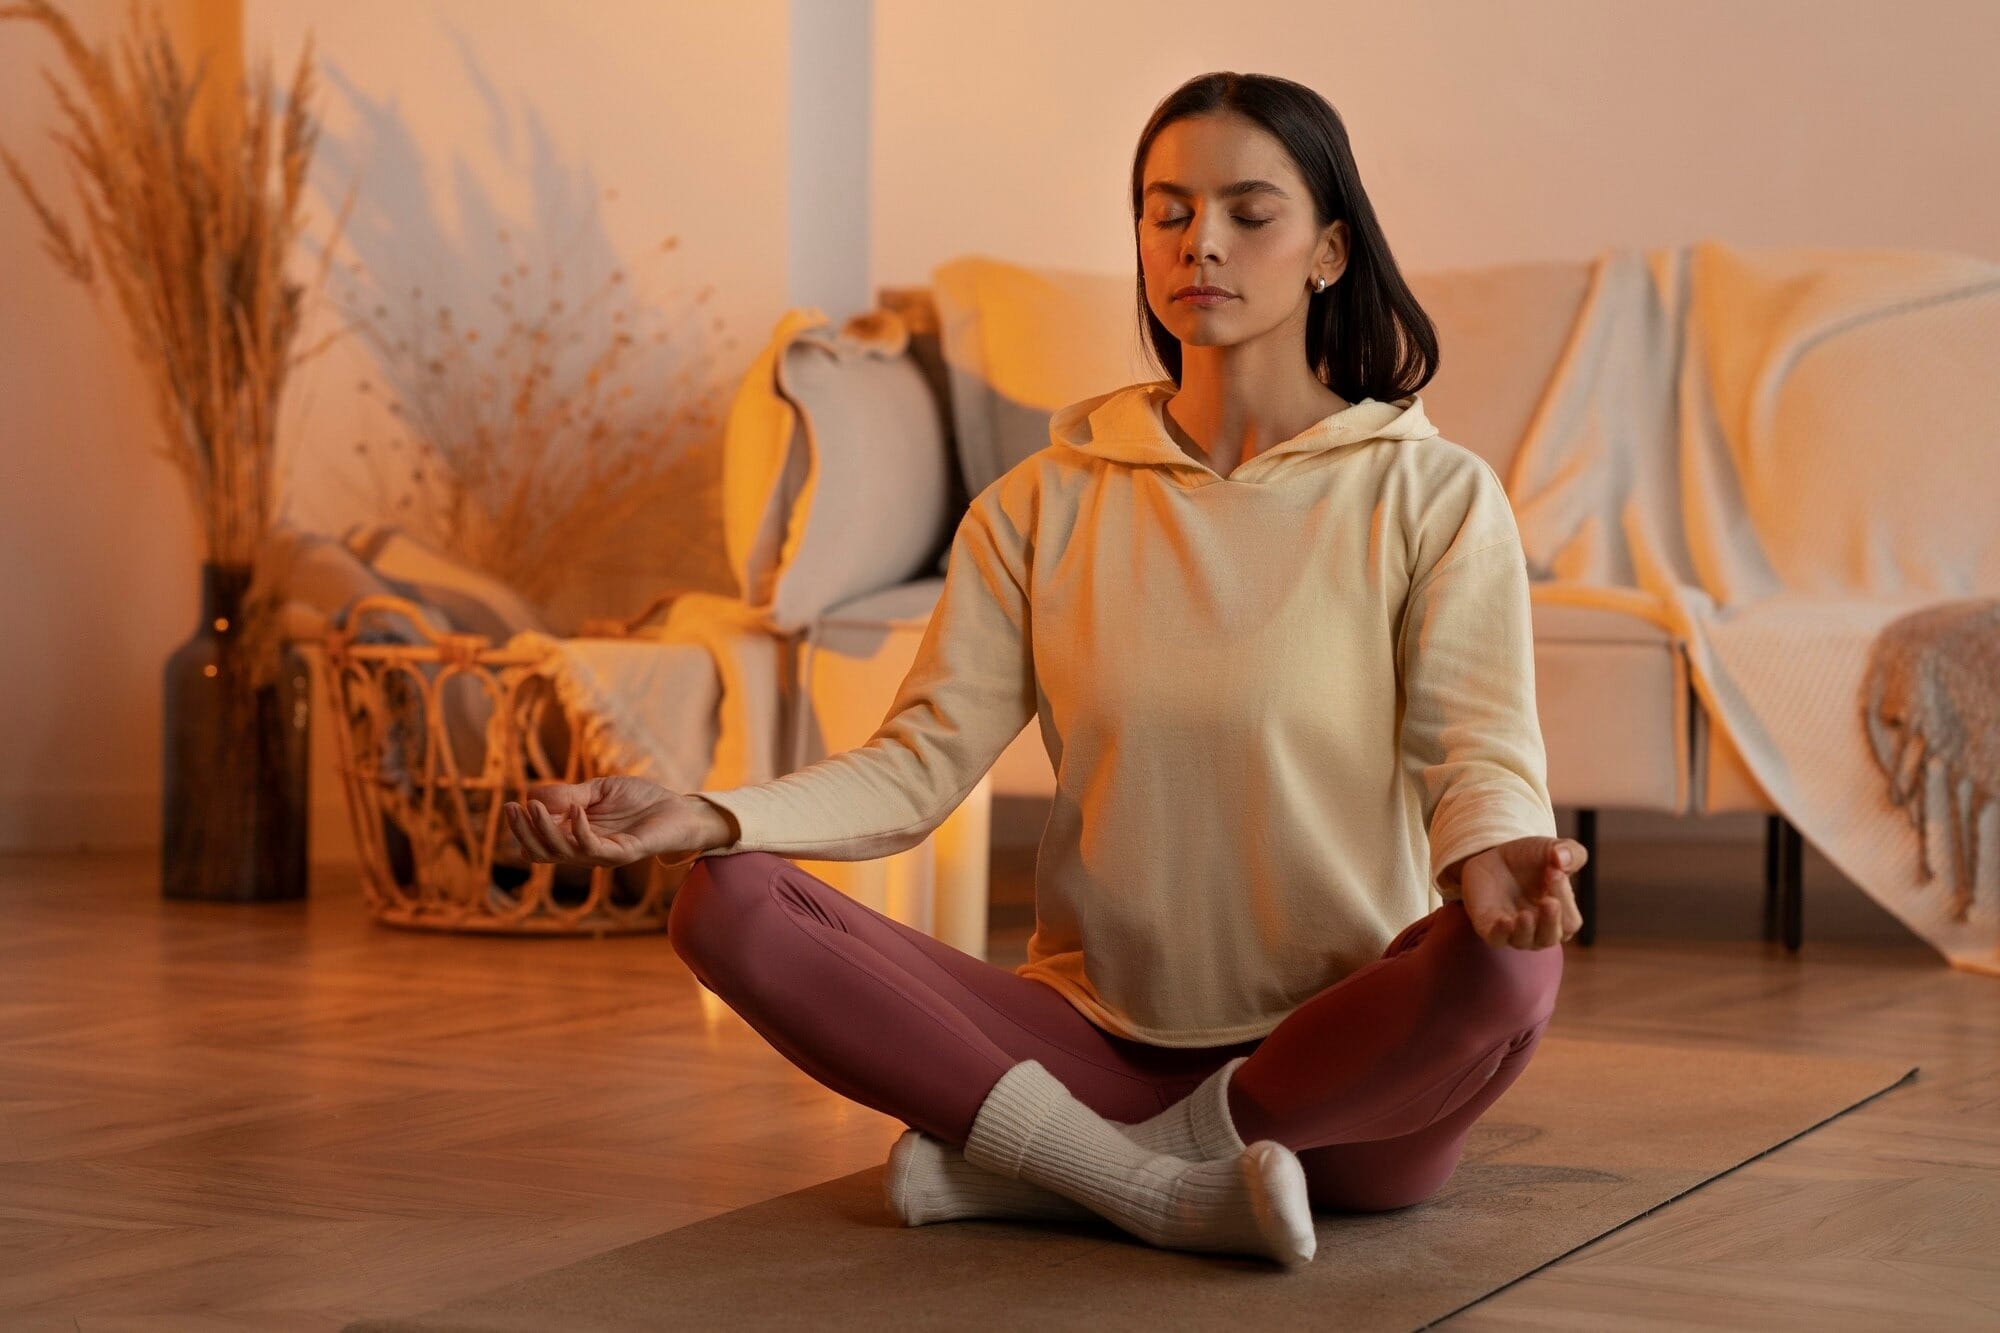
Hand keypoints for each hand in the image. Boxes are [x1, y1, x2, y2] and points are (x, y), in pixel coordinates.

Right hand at [501, 776, 707, 867]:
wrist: (679, 807)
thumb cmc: (641, 800)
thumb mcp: (599, 790)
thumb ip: (570, 795)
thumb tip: (534, 797)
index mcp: (575, 836)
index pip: (538, 841)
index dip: (522, 828)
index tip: (512, 805)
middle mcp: (584, 850)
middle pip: (542, 852)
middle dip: (523, 832)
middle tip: (511, 808)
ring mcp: (602, 854)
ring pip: (561, 852)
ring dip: (544, 830)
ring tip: (534, 806)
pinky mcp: (622, 853)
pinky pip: (592, 848)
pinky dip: (579, 829)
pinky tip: (576, 810)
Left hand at [1450, 836, 1587, 948]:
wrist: (1494, 856)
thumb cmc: (1530, 859)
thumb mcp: (1553, 849)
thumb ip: (1570, 852)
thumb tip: (1562, 858)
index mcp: (1560, 916)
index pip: (1569, 920)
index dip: (1564, 898)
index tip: (1554, 871)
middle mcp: (1538, 929)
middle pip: (1549, 938)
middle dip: (1550, 921)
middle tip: (1549, 901)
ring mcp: (1513, 930)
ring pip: (1524, 942)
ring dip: (1526, 931)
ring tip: (1526, 915)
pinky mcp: (1489, 927)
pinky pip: (1496, 939)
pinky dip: (1501, 934)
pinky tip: (1505, 922)